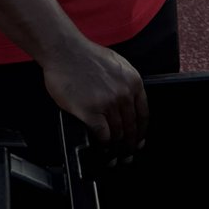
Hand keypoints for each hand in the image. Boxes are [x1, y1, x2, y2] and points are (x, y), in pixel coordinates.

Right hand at [42, 38, 147, 153]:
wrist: (64, 51)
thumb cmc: (86, 54)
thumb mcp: (116, 63)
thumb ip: (125, 83)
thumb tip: (128, 103)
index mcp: (133, 81)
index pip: (143, 115)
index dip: (141, 132)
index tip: (138, 140)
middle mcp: (124, 94)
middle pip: (131, 127)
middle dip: (129, 144)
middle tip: (127, 154)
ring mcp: (108, 104)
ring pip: (117, 134)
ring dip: (116, 148)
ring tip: (114, 157)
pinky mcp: (91, 112)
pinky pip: (103, 135)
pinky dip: (103, 145)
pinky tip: (101, 147)